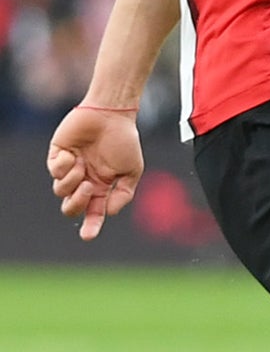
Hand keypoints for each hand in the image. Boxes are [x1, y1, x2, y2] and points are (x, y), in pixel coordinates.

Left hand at [48, 104, 144, 241]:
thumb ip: (123, 193)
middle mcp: (84, 180)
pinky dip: (63, 166)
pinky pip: (54, 171)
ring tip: (82, 166)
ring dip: (71, 182)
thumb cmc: (124, 140)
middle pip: (71, 206)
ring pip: (60, 190)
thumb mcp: (133, 170)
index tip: (88, 236)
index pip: (94, 211)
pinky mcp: (58, 155)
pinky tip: (73, 155)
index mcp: (102, 186)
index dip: (91, 226)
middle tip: (89, 188)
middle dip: (77, 203)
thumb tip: (109, 212)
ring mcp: (70, 168)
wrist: (111, 115)